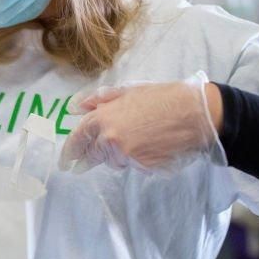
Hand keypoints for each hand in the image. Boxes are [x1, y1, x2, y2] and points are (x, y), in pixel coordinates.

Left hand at [59, 73, 221, 173]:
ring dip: (118, 155)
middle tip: (90, 159)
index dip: (70, 151)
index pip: (78, 139)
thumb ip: (97, 101)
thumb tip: (75, 108)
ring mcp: (126, 155)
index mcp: (102, 119)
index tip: (66, 161)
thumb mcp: (126, 91)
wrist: (192, 112)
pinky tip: (149, 146)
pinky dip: (137, 159)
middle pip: (93, 155)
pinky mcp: (142, 167)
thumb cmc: (160, 97)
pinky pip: (133, 166)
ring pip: (114, 161)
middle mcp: (110, 139)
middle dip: (92, 156)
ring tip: (137, 139)